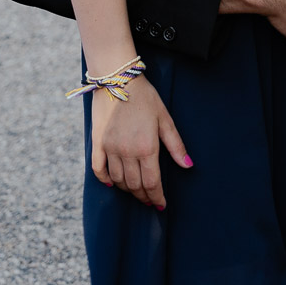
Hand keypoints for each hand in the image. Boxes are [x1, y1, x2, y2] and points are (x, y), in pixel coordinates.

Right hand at [90, 75, 192, 209]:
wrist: (118, 79)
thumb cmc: (145, 97)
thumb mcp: (165, 119)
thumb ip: (176, 145)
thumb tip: (188, 166)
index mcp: (146, 148)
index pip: (152, 183)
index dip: (157, 197)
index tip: (161, 205)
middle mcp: (126, 152)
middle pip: (135, 185)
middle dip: (144, 196)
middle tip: (150, 200)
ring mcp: (109, 148)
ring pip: (118, 180)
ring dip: (128, 190)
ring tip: (137, 192)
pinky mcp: (97, 143)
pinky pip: (99, 170)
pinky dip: (106, 180)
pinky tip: (113, 184)